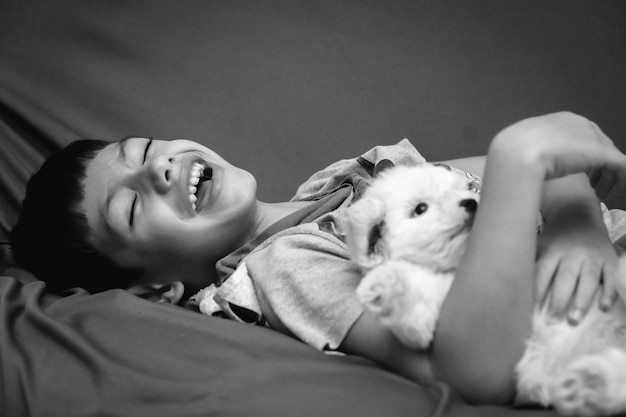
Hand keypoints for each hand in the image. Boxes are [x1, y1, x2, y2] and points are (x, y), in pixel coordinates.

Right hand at [493, 112, 625, 198]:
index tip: (580, 172)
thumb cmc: (515, 151)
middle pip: (601, 146)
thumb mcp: (525, 145)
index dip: (584, 155)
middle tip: (595, 185)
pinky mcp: (603, 154)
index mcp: (564, 119)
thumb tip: (531, 159)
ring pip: (611, 157)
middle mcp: (583, 124)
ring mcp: (594, 138)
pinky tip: (620, 190)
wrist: (518, 154)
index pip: (584, 136)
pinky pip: (621, 167)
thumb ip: (537, 148)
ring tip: (603, 193)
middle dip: (599, 166)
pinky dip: (622, 179)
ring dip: (610, 176)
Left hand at [535, 224, 617, 323]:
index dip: (537, 291)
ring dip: (581, 301)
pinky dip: (609, 293)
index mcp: (552, 250)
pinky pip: (610, 278)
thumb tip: (515, 291)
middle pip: (565, 278)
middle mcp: (572, 253)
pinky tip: (603, 308)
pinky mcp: (609, 260)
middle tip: (552, 322)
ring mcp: (592, 256)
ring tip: (574, 320)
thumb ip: (532, 264)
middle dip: (558, 300)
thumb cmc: (554, 239)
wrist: (579, 216)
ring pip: (587, 279)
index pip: (543, 272)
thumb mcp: (539, 245)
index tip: (531, 311)